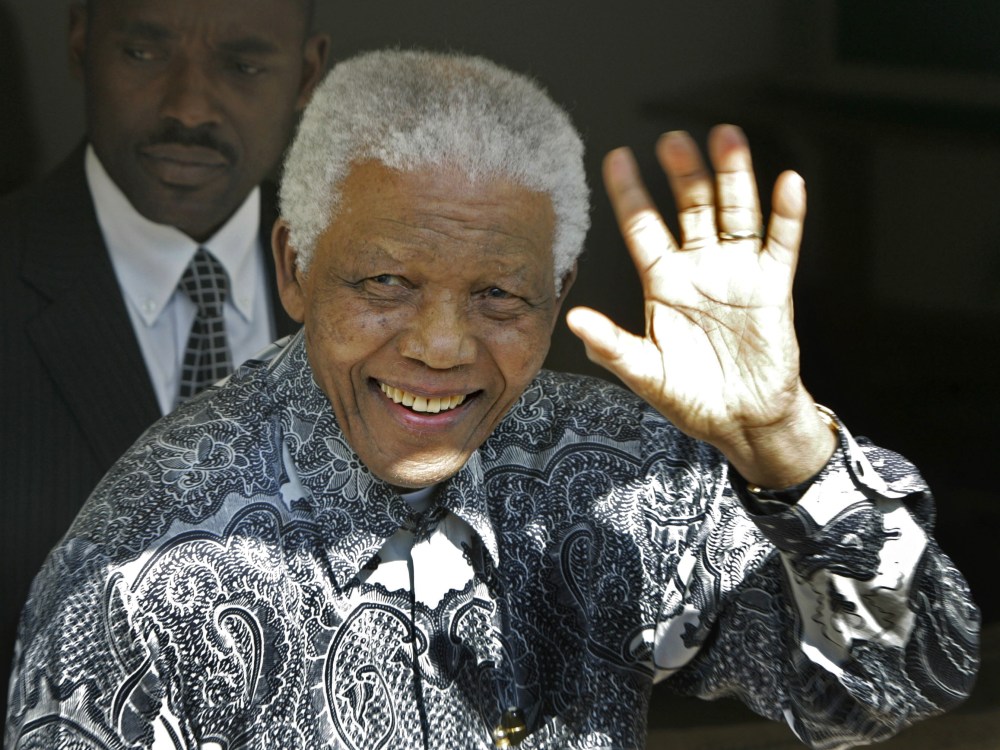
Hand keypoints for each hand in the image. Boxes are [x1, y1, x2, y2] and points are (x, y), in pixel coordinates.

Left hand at [565, 125, 834, 487]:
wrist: (742, 421)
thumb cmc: (691, 397)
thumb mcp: (645, 373)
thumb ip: (612, 346)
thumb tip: (574, 320)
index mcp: (664, 284)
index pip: (643, 228)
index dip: (630, 193)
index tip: (616, 157)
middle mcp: (699, 269)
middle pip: (691, 208)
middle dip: (683, 174)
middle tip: (672, 140)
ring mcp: (738, 274)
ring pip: (735, 213)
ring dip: (733, 176)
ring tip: (725, 137)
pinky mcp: (773, 287)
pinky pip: (782, 244)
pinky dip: (788, 215)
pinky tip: (788, 181)